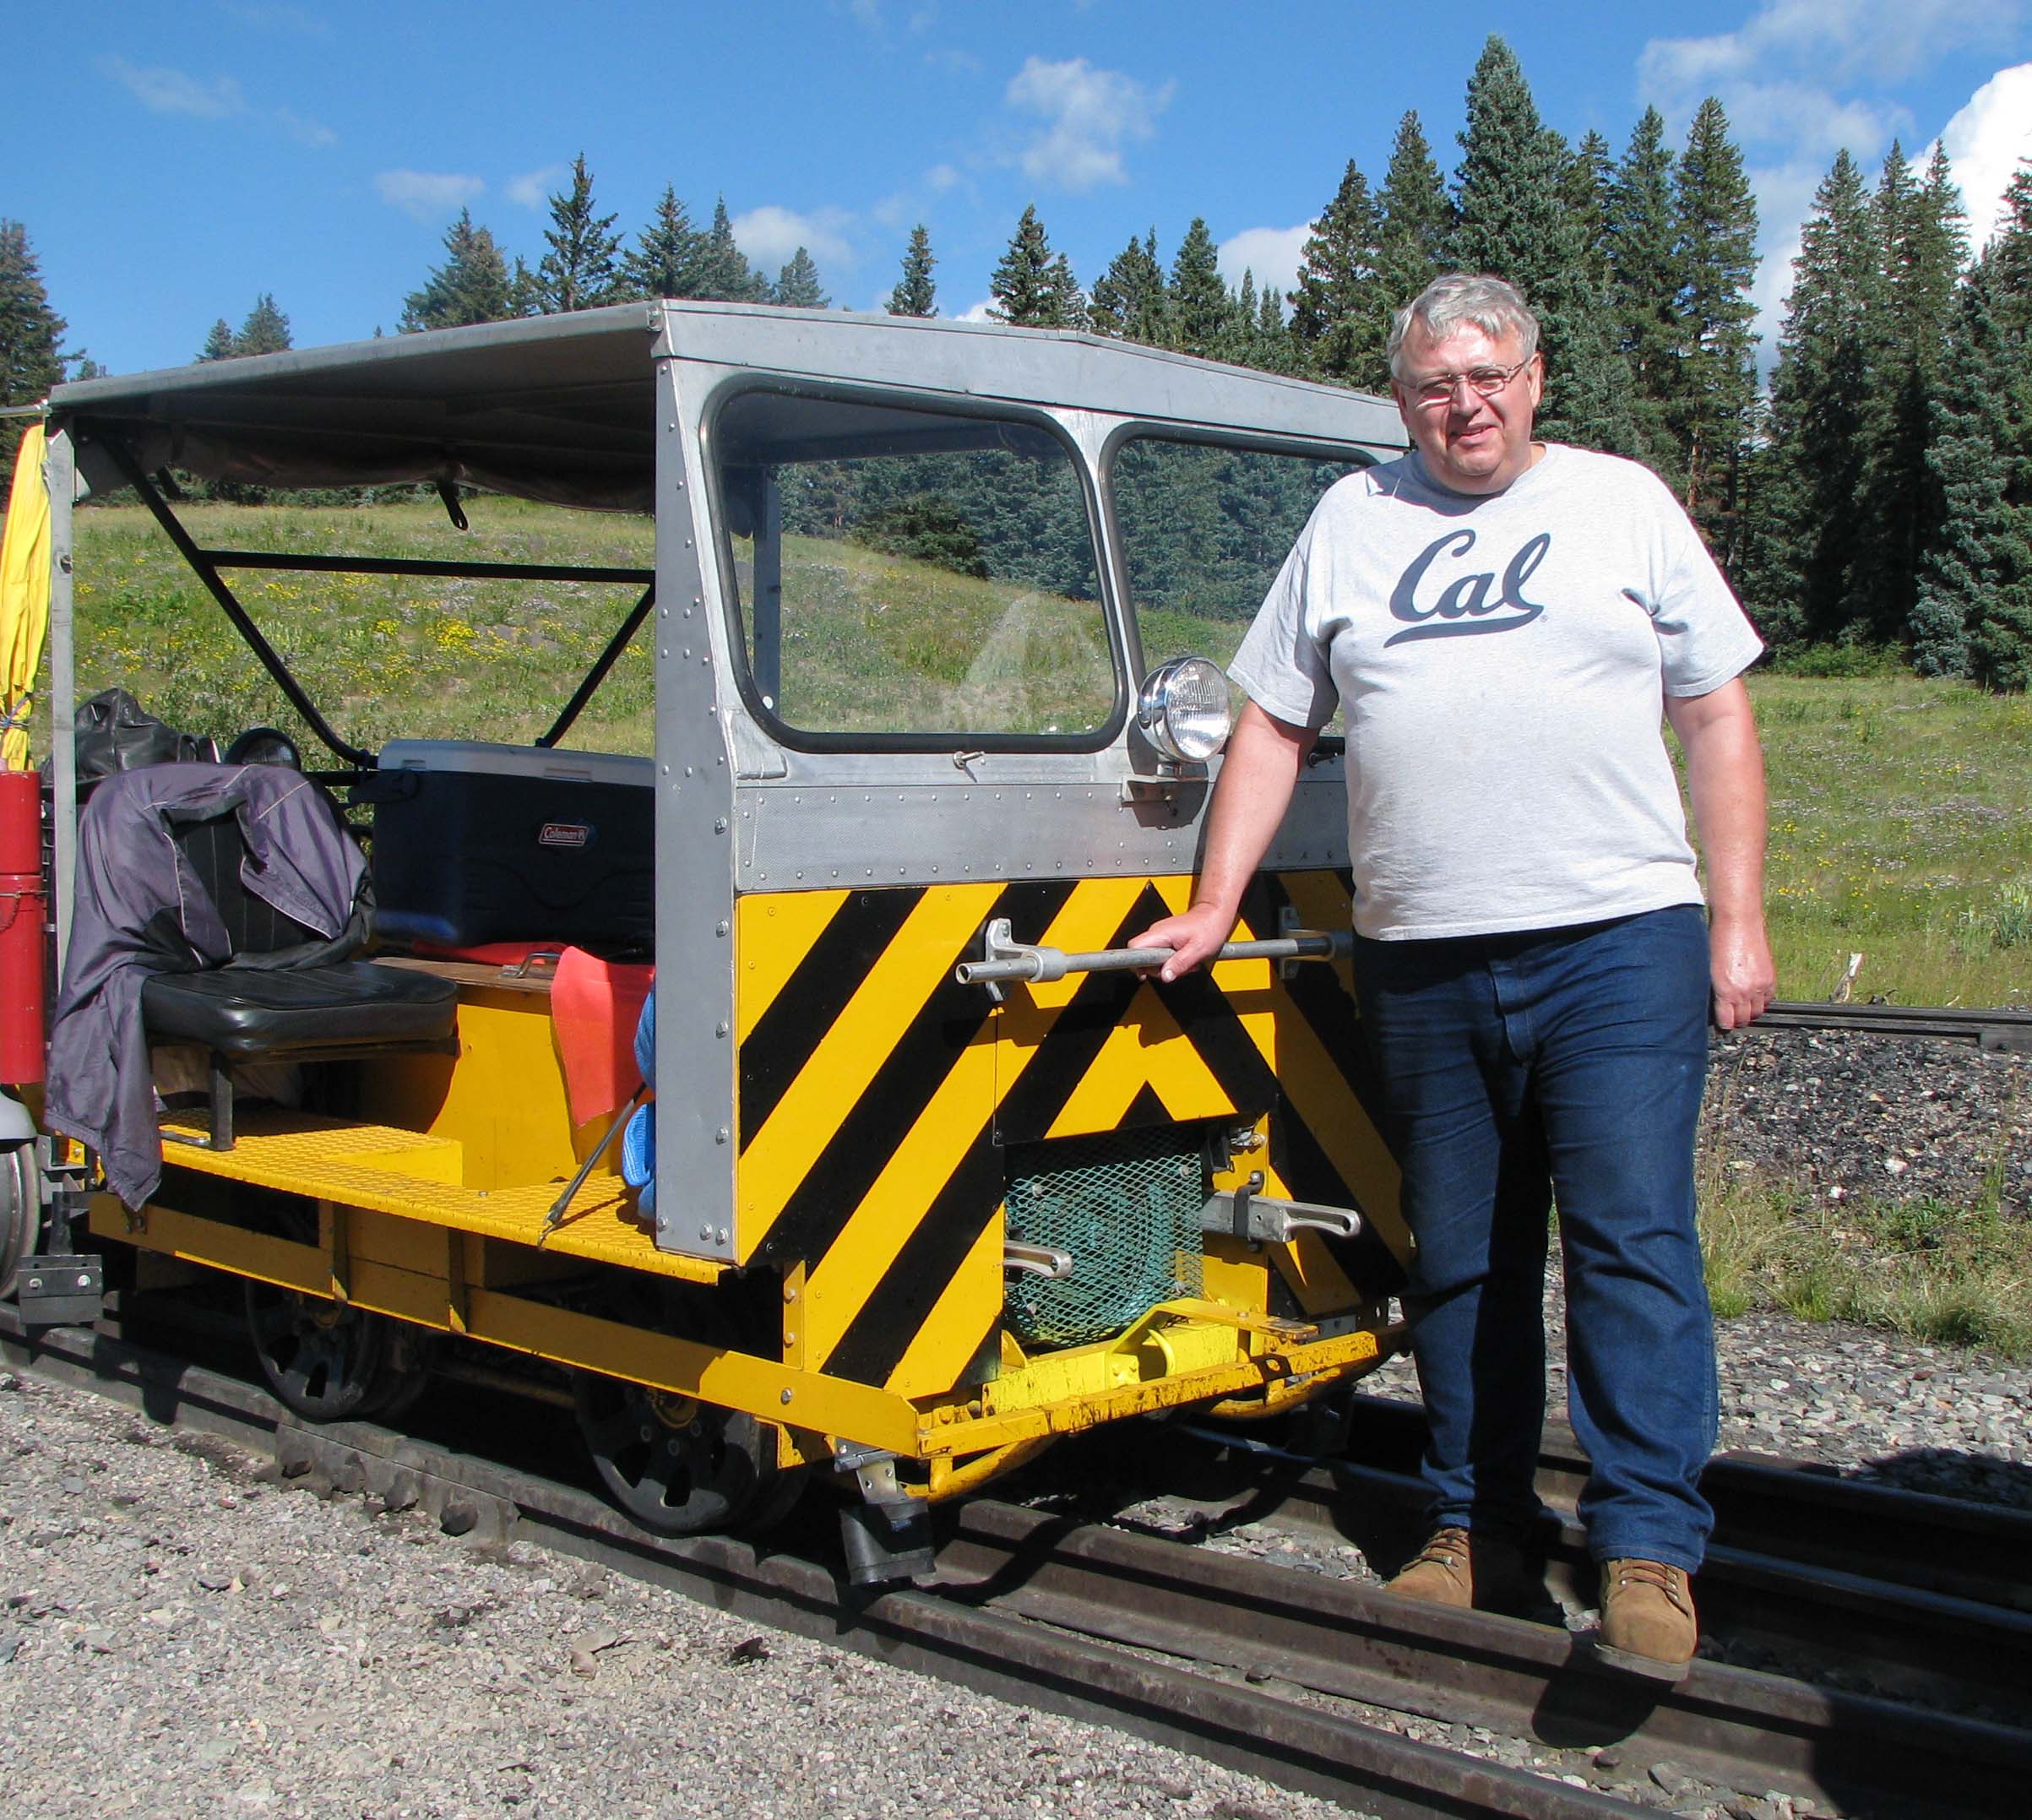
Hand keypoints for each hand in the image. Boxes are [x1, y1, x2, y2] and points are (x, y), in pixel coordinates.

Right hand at [1127, 903, 1234, 982]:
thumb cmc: (1209, 926)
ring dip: (1168, 965)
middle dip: (1158, 968)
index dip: (1137, 963)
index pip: (1134, 947)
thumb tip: (1165, 976)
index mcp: (1161, 933)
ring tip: (1185, 962)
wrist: (1215, 914)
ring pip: (1153, 957)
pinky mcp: (1166, 938)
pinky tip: (1184, 957)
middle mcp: (1157, 932)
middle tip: (1177, 969)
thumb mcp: (1197, 950)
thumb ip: (1180, 964)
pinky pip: (1162, 954)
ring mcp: (1161, 934)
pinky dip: (1172, 960)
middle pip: (1143, 956)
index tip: (1146, 973)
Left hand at [1709, 914, 1773, 1029]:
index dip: (1724, 1025)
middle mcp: (1744, 991)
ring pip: (1758, 1011)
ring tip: (1743, 1009)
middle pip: (1744, 1019)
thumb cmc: (1717, 939)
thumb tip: (1716, 1000)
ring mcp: (1759, 985)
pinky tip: (1755, 997)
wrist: (1738, 921)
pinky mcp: (1770, 977)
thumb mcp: (1709, 968)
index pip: (1727, 1021)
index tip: (1722, 1025)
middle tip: (1732, 1018)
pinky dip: (1762, 1001)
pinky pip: (1769, 999)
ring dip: (1751, 1012)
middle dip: (1737, 1020)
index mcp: (1725, 991)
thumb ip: (1714, 988)